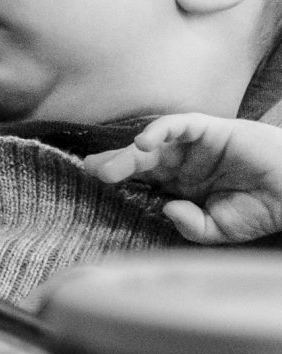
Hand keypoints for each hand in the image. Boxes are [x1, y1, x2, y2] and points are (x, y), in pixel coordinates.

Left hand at [83, 113, 281, 242]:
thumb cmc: (262, 208)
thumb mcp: (221, 229)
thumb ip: (193, 226)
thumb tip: (168, 209)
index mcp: (182, 184)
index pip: (142, 179)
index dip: (118, 178)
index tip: (92, 182)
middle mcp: (184, 162)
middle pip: (141, 161)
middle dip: (115, 165)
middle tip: (92, 171)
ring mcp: (196, 145)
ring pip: (154, 143)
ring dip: (130, 154)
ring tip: (109, 168)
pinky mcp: (211, 129)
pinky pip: (180, 125)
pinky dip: (160, 130)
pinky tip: (145, 143)